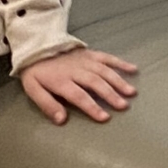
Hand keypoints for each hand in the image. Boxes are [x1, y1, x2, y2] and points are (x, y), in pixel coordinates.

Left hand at [20, 47, 138, 124]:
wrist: (37, 47)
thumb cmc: (37, 73)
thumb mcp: (33, 90)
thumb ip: (47, 105)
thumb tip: (61, 120)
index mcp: (61, 80)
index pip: (79, 95)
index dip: (92, 107)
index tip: (105, 117)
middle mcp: (76, 69)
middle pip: (95, 83)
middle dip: (110, 95)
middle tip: (123, 106)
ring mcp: (85, 60)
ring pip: (104, 71)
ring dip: (119, 81)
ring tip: (131, 92)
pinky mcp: (91, 53)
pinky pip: (107, 57)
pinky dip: (121, 63)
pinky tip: (133, 69)